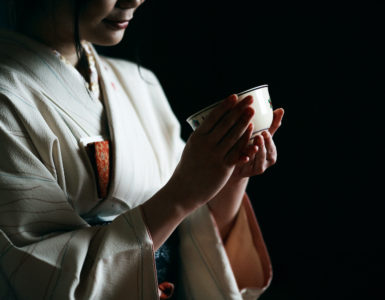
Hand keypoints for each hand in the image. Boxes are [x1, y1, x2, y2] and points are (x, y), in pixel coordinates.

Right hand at [170, 94, 254, 211]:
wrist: (184, 190)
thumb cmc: (189, 167)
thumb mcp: (192, 147)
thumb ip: (203, 136)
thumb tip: (215, 122)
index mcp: (197, 137)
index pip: (213, 117)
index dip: (225, 106)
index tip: (234, 96)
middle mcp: (205, 145)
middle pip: (225, 123)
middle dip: (239, 110)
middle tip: (249, 99)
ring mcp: (214, 156)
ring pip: (233, 136)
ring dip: (245, 122)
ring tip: (253, 111)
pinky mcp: (223, 167)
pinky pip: (237, 151)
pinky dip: (245, 140)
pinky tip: (252, 132)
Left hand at [231, 108, 284, 178]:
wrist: (235, 163)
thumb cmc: (250, 145)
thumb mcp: (260, 136)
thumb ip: (270, 125)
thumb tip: (281, 109)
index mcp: (270, 151)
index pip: (271, 146)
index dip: (269, 140)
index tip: (265, 132)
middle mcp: (265, 161)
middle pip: (266, 154)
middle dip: (263, 146)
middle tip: (259, 137)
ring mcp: (256, 168)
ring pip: (257, 161)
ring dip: (255, 153)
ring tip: (252, 146)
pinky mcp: (246, 173)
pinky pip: (245, 167)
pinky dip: (245, 161)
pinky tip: (243, 157)